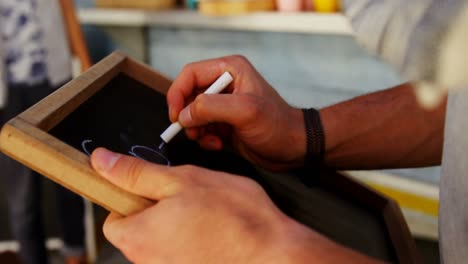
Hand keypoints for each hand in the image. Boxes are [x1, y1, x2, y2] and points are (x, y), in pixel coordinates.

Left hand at [91, 148, 379, 263]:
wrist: (275, 252)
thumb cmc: (235, 217)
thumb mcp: (182, 180)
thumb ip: (136, 173)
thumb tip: (102, 162)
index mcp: (139, 236)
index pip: (113, 217)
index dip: (132, 198)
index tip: (154, 190)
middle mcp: (149, 261)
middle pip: (139, 230)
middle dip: (158, 210)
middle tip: (188, 197)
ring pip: (163, 240)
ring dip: (178, 224)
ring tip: (206, 213)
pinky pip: (181, 253)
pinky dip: (193, 240)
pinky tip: (214, 230)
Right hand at [167, 55, 305, 170]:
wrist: (294, 148)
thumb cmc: (277, 126)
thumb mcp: (245, 112)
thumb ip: (211, 108)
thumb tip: (183, 114)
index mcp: (230, 69)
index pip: (190, 74)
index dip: (177, 93)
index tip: (175, 115)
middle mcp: (225, 84)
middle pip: (188, 95)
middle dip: (186, 116)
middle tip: (192, 132)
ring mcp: (224, 104)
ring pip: (192, 114)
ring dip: (195, 130)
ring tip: (209, 140)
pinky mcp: (224, 122)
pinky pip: (201, 128)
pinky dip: (204, 139)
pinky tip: (218, 144)